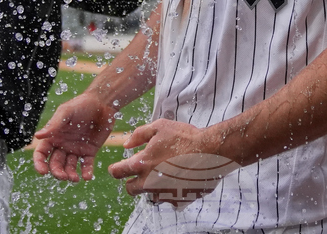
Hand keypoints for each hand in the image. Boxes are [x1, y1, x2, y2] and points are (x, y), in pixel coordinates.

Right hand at [33, 92, 116, 181]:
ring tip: (75, 179)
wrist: (102, 103)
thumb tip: (37, 136)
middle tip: (63, 177)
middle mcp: (63, 145)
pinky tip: (87, 177)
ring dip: (70, 175)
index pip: (42, 153)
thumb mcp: (66, 112)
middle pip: (55, 164)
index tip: (42, 172)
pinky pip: (86, 165)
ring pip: (70, 167)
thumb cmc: (81, 104)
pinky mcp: (90, 151)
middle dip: (57, 172)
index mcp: (54, 136)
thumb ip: (54, 125)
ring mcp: (76, 149)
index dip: (39, 163)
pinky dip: (86, 172)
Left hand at [109, 119, 230, 205]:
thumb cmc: (185, 137)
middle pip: (131, 189)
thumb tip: (126, 144)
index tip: (118, 168)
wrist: (211, 150)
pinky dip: (172, 193)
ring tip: (167, 173)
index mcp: (142, 164)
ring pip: (151, 195)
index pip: (118, 172)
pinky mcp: (179, 199)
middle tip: (142, 172)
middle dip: (132, 182)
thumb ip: (139, 135)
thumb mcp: (160, 127)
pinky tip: (179, 180)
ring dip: (154, 187)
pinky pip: (170, 200)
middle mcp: (150, 182)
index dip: (115, 169)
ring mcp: (164, 193)